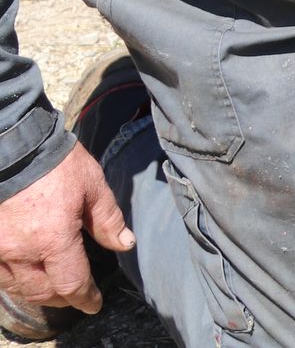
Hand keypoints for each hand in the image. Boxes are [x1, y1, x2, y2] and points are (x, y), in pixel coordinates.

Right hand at [0, 143, 134, 314]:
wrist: (15, 148)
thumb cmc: (57, 164)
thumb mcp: (93, 187)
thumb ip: (108, 220)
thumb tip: (125, 244)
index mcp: (53, 239)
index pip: (71, 283)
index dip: (84, 298)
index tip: (94, 304)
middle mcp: (22, 251)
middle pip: (43, 292)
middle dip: (64, 298)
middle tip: (79, 296)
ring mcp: (0, 249)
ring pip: (18, 287)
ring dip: (40, 293)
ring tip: (57, 288)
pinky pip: (1, 274)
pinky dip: (18, 281)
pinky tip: (30, 275)